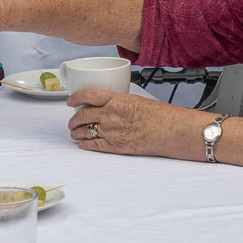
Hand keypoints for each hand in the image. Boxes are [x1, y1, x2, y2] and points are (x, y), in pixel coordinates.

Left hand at [65, 88, 204, 159]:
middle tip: (72, 121)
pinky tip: (82, 144)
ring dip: (77, 132)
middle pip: (83, 115)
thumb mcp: (136, 100)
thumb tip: (108, 105)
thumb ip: (119, 102)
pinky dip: (85, 145)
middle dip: (74, 119)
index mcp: (117, 100)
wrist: (171, 131)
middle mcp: (111, 115)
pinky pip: (93, 145)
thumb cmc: (160, 115)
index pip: (88, 95)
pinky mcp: (116, 147)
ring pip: (85, 131)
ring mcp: (112, 132)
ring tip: (75, 133)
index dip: (75, 97)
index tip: (70, 101)